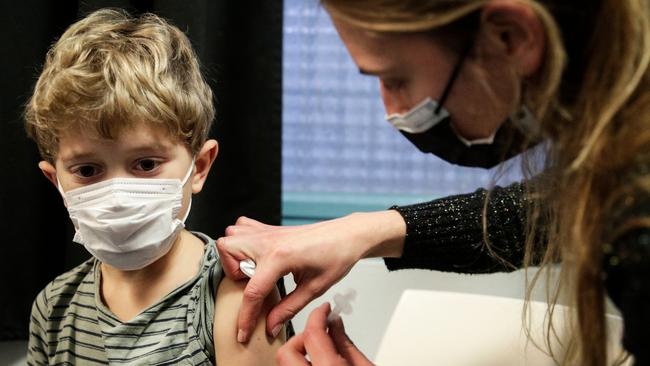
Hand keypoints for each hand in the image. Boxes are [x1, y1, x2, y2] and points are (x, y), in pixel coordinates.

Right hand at [215, 211, 404, 341]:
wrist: (349, 234)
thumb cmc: (337, 255)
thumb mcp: (315, 288)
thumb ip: (288, 308)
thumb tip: (271, 324)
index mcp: (280, 257)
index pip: (252, 291)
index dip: (245, 317)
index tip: (243, 331)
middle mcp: (269, 241)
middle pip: (227, 251)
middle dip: (231, 272)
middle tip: (249, 284)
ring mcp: (268, 231)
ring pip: (231, 236)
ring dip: (234, 255)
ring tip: (252, 270)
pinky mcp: (271, 228)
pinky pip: (242, 227)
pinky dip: (241, 240)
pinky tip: (255, 255)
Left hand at [276, 303, 373, 365]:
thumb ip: (346, 344)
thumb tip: (334, 325)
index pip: (312, 333)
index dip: (318, 316)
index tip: (325, 310)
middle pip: (286, 351)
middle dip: (301, 337)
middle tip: (320, 333)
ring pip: (286, 363)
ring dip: (300, 350)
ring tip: (320, 348)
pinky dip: (300, 361)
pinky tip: (316, 361)